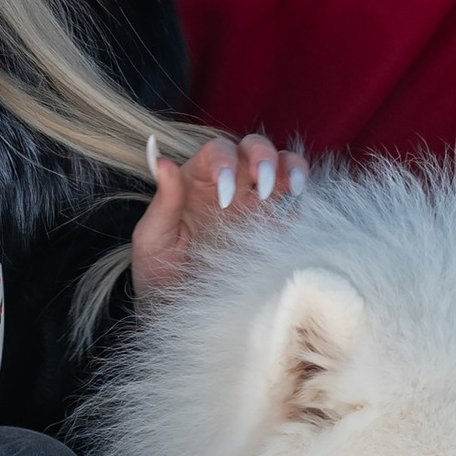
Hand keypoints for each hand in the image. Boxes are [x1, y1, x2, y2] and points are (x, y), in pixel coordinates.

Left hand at [129, 130, 302, 301]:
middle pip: (253, 147)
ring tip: (293, 187)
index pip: (218, 150)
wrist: (177, 307)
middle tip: (263, 185)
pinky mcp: (275, 226)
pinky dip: (302, 199)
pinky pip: (295, 202)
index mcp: (197, 179)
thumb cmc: (159, 270)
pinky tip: (298, 212)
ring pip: (282, 164)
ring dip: (291, 167)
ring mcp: (255, 202)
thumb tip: (162, 161)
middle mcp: (229, 182)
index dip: (225, 162)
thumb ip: (163, 200)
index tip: (225, 199)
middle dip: (263, 156)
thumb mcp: (153, 237)